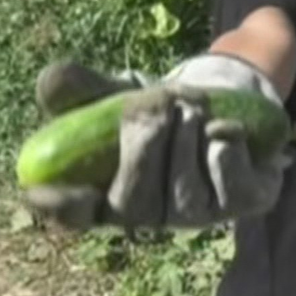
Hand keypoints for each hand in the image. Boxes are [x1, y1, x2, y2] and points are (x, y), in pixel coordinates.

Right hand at [21, 54, 291, 230]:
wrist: (227, 102)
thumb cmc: (161, 110)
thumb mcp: (118, 94)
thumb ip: (82, 87)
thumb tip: (52, 78)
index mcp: (109, 194)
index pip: (74, 216)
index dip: (60, 208)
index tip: (49, 187)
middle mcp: (151, 216)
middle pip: (133, 202)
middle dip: (145, 142)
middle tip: (161, 101)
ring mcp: (200, 215)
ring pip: (184, 189)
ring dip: (186, 134)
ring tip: (192, 105)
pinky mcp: (245, 201)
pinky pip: (228, 176)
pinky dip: (224, 140)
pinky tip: (224, 126)